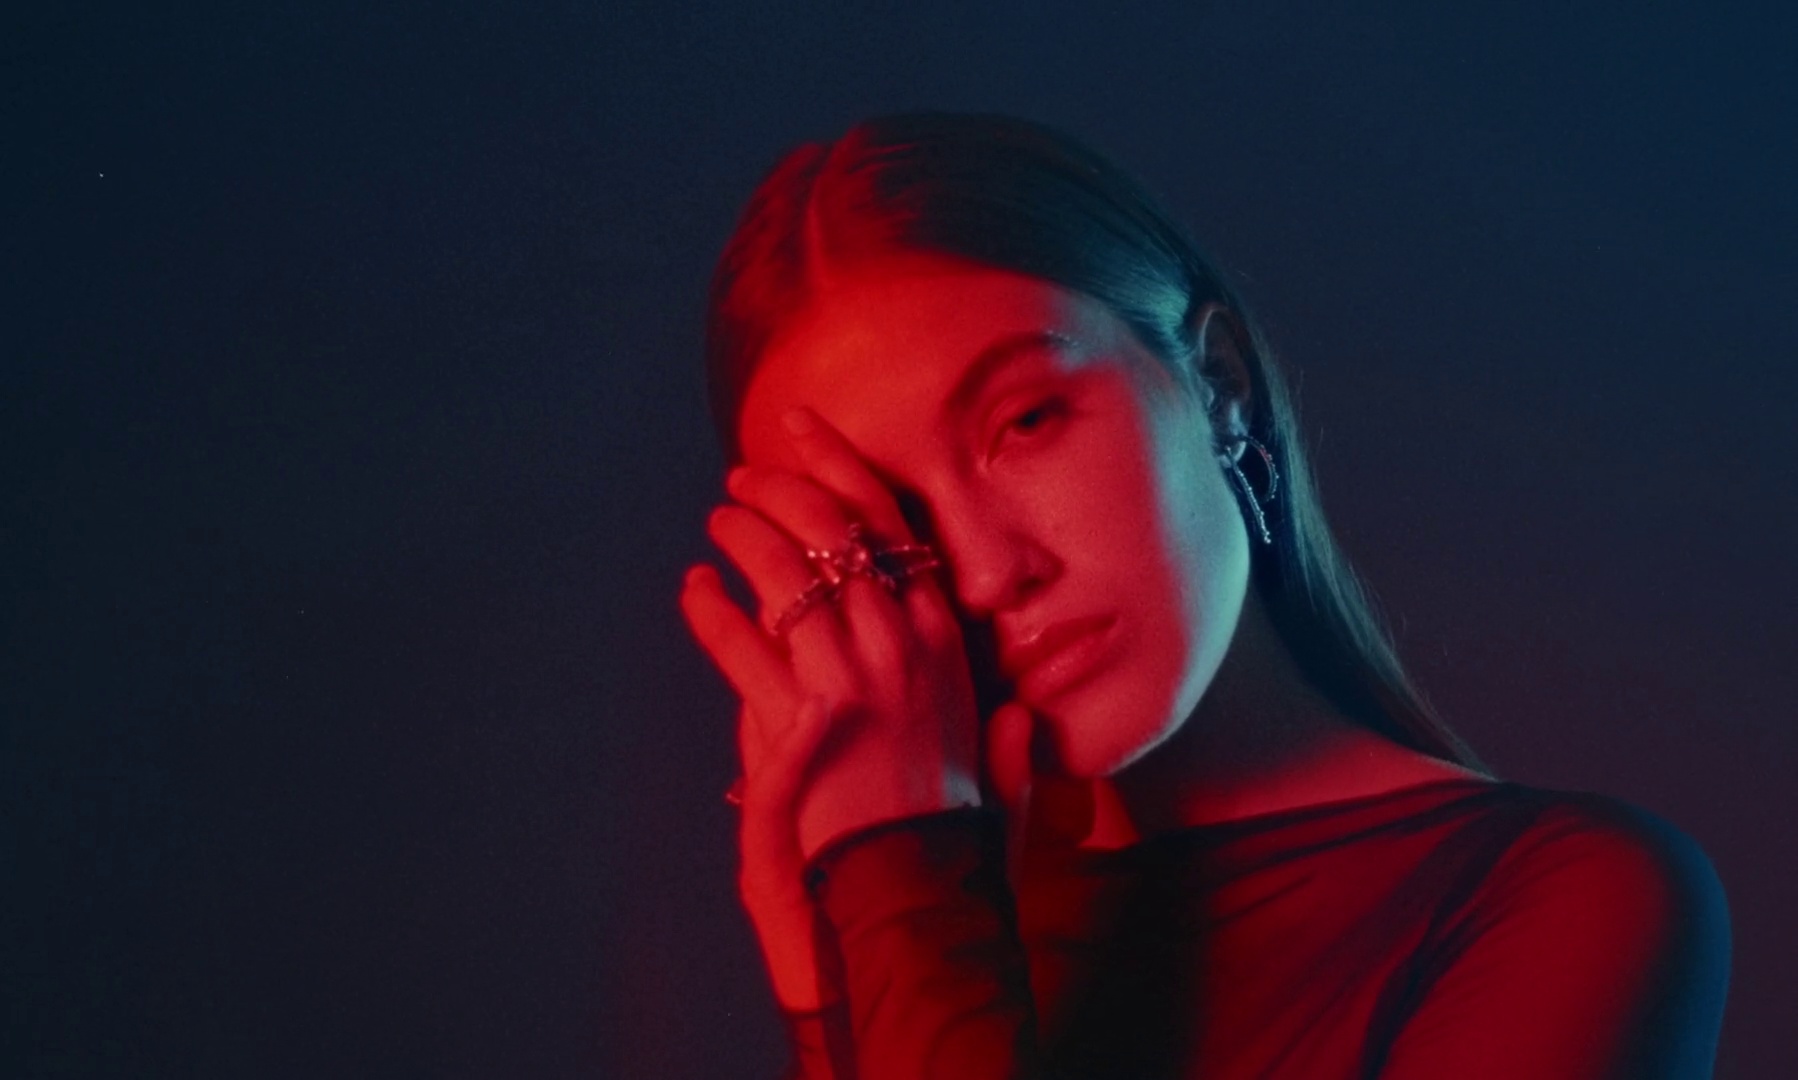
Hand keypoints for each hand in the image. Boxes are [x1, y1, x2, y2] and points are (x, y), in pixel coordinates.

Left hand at [684, 407, 984, 857]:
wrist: (921, 886)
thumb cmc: (953, 828)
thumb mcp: (993, 768)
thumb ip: (1001, 735)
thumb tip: (1017, 719)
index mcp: (942, 637)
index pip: (888, 522)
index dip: (838, 465)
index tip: (800, 428)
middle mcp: (900, 642)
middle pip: (830, 531)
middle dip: (780, 489)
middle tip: (743, 478)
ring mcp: (852, 676)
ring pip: (784, 574)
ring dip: (742, 537)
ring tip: (719, 521)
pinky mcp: (803, 717)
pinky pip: (742, 645)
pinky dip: (710, 613)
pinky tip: (693, 590)